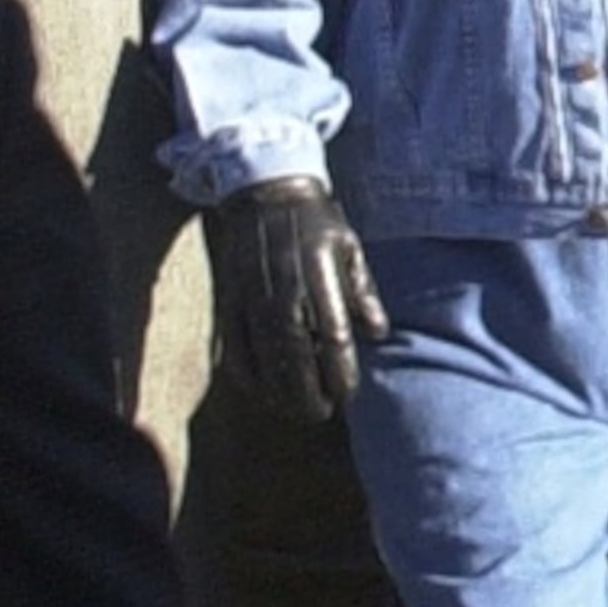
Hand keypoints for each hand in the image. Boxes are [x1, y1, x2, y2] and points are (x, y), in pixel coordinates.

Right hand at [208, 180, 385, 425]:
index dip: (339, 371)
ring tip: (295, 409)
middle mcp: (283, 290)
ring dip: (279, 390)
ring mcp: (252, 297)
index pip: (332, 336)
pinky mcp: (229, 300)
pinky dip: (245, 374)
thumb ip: (362, 291)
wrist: (266, 193)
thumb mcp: (349, 247)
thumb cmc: (316, 223)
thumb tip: (378, 332)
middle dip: (308, 391)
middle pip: (295, 355)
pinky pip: (234, 346)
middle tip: (321, 413)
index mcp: (318, 276)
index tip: (347, 394)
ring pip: (264, 357)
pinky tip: (260, 391)